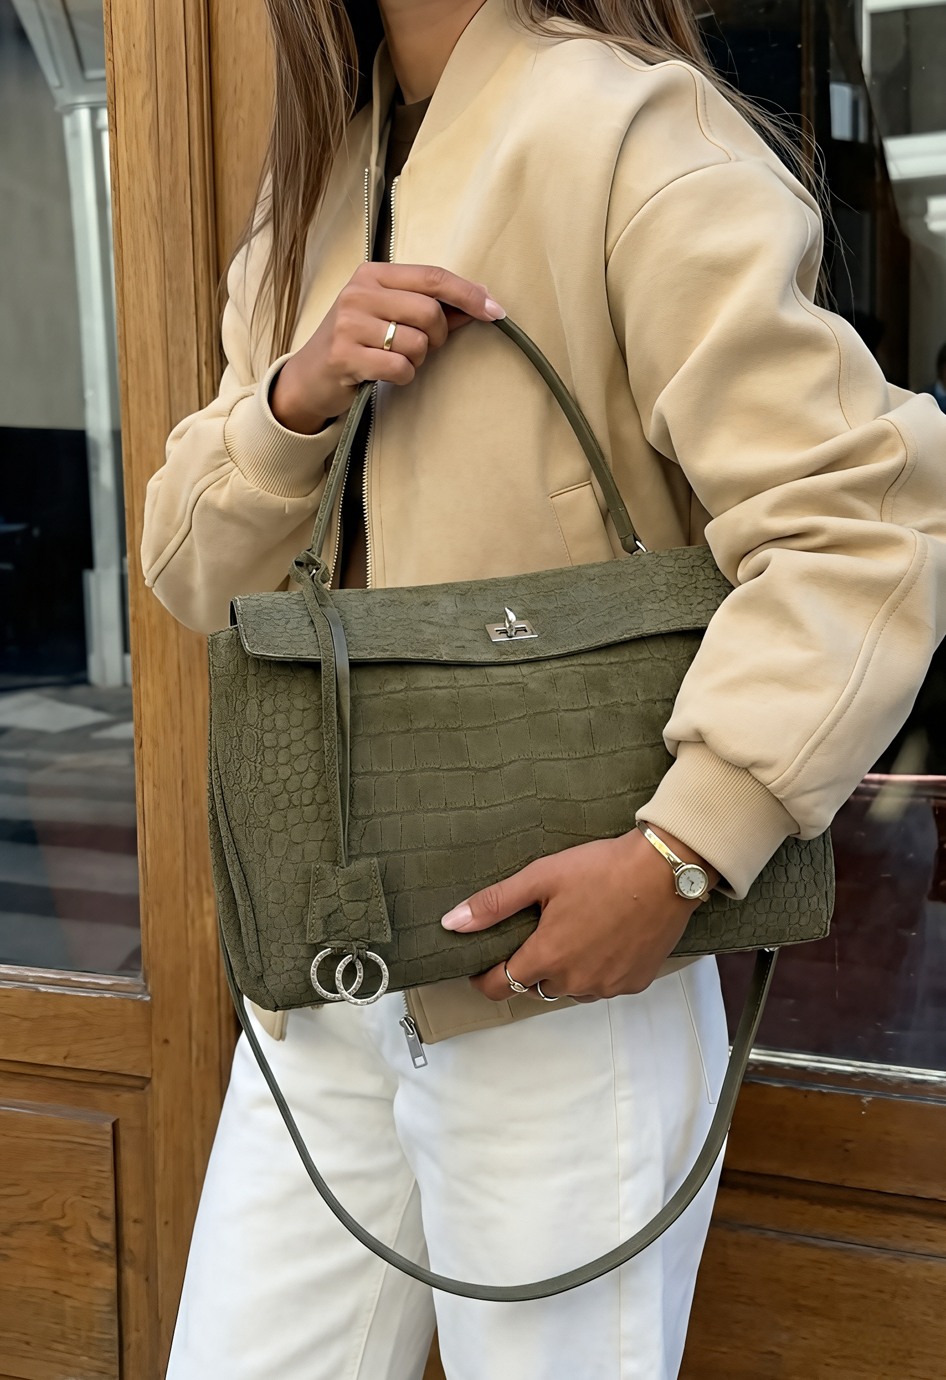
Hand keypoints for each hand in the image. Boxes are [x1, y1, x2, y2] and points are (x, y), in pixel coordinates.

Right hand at [270, 263, 505, 433]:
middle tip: (424, 349)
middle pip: (430, 312)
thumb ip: (433, 309)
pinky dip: (403, 376)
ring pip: (417, 342)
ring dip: (417, 359)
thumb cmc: (357, 344)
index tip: (496, 311)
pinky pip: (400, 367)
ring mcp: (349, 322)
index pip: (433, 277)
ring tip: (395, 360)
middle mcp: (359, 292)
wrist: (309, 378)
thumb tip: (482, 303)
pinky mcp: (344, 354)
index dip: (469, 294)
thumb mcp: (389, 317)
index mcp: (373, 274)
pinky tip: (385, 375)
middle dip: (438, 337)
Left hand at [440, 828, 717, 1001]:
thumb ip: (495, 904)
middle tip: (537, 931)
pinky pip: (603, 985)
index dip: (483, 977)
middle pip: (535, 986)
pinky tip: (602, 939)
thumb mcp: (541, 877)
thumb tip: (451, 924)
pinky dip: (595, 969)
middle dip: (528, 965)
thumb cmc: (602, 869)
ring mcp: (608, 986)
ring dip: (563, 970)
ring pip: (570, 989)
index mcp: (548, 957)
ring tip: (572, 932)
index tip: (480, 963)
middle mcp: (576, 982)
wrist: (666, 871)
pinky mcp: (635, 982)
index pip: (500, 987)